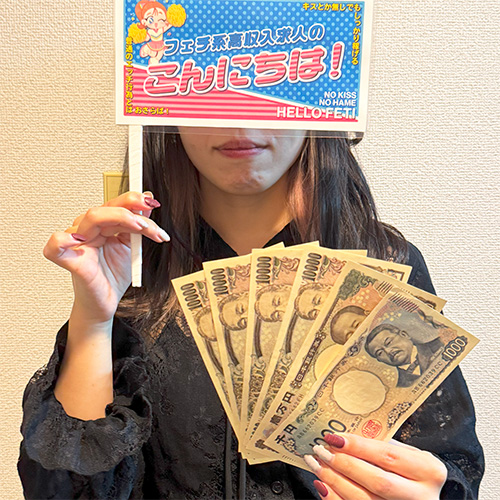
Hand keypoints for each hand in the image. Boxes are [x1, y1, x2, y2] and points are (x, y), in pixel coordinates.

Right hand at [43, 191, 168, 321]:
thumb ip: (139, 224)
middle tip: (150, 226)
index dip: (133, 201)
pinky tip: (79, 240)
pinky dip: (63, 239)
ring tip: (141, 230)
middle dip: (132, 213)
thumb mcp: (132, 246)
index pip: (115, 204)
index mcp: (102, 224)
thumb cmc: (114, 275)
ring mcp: (77, 243)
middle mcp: (88, 229)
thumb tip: (148, 200)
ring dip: (121, 219)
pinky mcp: (70, 260)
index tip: (152, 204)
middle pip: (105, 208)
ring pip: (92, 217)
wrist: (107, 302)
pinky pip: (55, 245)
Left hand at [304, 433, 446, 499]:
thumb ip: (382, 445)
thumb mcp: (407, 454)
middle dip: (344, 464)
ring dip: (334, 481)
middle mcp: (422, 496)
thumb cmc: (412, 471)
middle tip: (321, 451)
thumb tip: (343, 435)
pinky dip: (335, 498)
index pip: (387, 456)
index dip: (358, 446)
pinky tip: (322, 484)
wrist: (420, 496)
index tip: (334, 437)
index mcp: (428, 470)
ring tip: (317, 465)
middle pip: (377, 481)